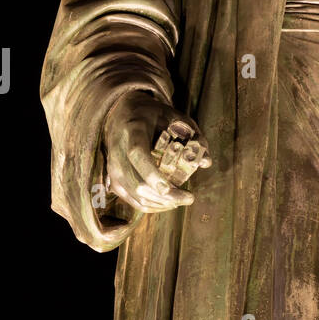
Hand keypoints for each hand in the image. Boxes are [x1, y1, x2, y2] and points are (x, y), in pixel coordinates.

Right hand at [102, 90, 211, 213]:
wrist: (124, 113)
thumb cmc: (155, 116)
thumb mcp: (176, 117)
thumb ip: (193, 137)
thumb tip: (205, 163)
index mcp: (133, 129)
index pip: (137, 154)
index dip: (151, 174)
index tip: (169, 189)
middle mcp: (118, 150)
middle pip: (135, 181)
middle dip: (163, 196)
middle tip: (189, 197)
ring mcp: (113, 166)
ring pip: (133, 194)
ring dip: (159, 203)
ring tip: (182, 200)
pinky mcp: (114, 179)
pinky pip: (130, 199)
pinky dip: (151, 206)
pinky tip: (169, 203)